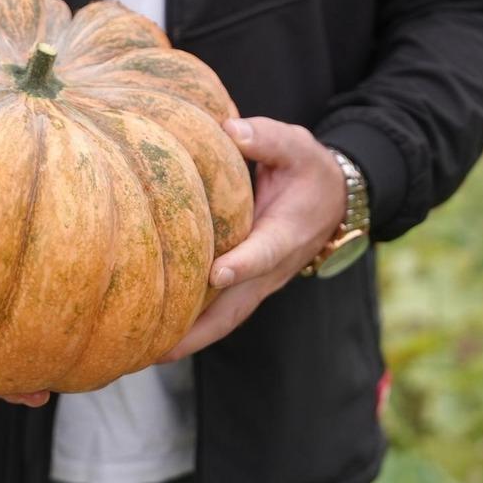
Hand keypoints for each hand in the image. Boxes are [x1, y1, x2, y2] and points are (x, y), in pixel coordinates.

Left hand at [158, 117, 345, 361]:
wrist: (335, 199)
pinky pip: (222, 312)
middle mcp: (274, 266)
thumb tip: (231, 130)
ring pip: (227, 317)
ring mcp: (261, 282)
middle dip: (201, 328)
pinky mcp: (249, 285)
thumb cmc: (308, 169)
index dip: (242, 262)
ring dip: (192, 338)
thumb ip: (266, 138)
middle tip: (160, 346)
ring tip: (147, 353)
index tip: (217, 273)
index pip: (263, 251)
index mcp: (287, 231)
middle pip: (237, 304)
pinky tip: (159, 338)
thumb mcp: (296, 145)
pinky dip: (195, 329)